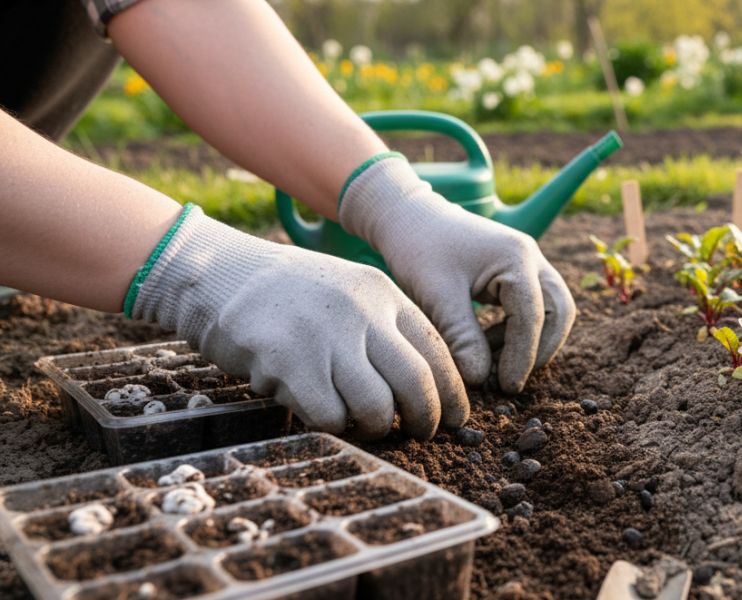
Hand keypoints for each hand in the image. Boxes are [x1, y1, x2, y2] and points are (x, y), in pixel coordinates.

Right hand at [131, 206, 467, 439]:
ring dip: (376, 428)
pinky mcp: (288, 363)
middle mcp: (361, 313)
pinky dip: (331, 426)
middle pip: (416, 384)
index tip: (456, 419)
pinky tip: (321, 413)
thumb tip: (430, 388)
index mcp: (383, 294)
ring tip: (365, 425)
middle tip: (421, 434)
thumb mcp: (350, 292)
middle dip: (426, 419)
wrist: (219, 272)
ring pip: (376, 408)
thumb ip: (387, 329)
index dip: (453, 393)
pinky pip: (329, 417)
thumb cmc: (291, 294)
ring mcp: (324, 337)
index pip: (437, 351)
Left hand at [339, 156, 575, 392]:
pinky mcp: (519, 271)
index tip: (505, 386)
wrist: (409, 218)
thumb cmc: (418, 250)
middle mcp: (531, 257)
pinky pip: (536, 307)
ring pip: (553, 310)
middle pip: (559, 312)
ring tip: (494, 365)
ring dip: (532, 342)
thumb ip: (460, 337)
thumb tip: (480, 380)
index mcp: (516, 257)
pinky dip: (520, 332)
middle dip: (539, 350)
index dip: (521, 356)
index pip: (532, 316)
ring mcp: (528, 262)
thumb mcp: (436, 295)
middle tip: (509, 380)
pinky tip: (488, 347)